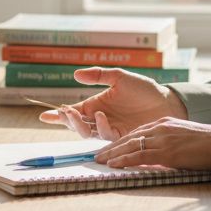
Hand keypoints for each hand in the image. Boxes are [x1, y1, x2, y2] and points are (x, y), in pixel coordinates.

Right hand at [39, 67, 188, 139]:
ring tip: (78, 113)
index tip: (44, 115)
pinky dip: (99, 126)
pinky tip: (101, 116)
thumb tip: (75, 74)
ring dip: (79, 125)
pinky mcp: (121, 136)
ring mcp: (110, 129)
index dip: (58, 115)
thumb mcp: (119, 77)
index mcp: (96, 105)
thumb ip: (99, 75)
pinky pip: (105, 135)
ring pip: (87, 133)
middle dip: (66, 120)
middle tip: (64, 112)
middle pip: (76, 125)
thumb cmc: (144, 89)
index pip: (73, 111)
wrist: (167, 101)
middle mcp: (100, 119)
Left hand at [94, 118, 210, 170]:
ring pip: (130, 145)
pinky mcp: (167, 151)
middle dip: (111, 147)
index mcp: (164, 123)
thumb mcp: (184, 138)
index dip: (120, 141)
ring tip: (99, 161)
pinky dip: (124, 160)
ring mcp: (162, 139)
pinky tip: (114, 164)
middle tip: (97, 155)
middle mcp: (160, 128)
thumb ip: (169, 144)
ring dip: (112, 154)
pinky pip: (140, 155)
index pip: (136, 132)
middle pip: (129, 137)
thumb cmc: (209, 144)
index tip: (109, 148)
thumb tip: (158, 156)